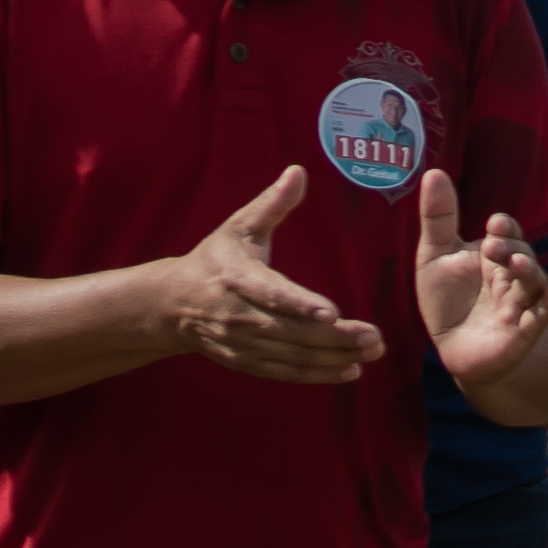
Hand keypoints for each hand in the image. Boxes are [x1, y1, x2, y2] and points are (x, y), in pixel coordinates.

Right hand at [164, 170, 389, 383]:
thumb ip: (272, 203)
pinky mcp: (246, 363)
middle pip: (292, 331)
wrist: (173, 304)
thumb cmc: (214, 259)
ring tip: (372, 352)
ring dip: (335, 358)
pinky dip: (318, 375)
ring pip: (293, 356)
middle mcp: (239, 316)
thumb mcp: (239, 226)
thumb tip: (298, 172)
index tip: (333, 311)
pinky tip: (350, 371)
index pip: (272, 294)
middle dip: (335, 337)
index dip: (301, 304)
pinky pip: (286, 373)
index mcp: (238, 278)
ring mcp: (242, 344)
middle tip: (375, 337)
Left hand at [413, 171, 547, 388]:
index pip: (507, 236)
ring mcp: (518, 306)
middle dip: (512, 249)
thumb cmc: (445, 303)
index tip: (495, 224)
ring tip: (518, 263)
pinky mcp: (521, 334)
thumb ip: (438, 218)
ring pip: (532, 284)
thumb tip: (434, 171)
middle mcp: (511, 279)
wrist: (449, 350)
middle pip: (522, 257)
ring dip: (529, 271)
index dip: (505, 229)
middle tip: (492, 247)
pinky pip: (541, 317)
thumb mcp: (434, 257)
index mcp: (493, 258)